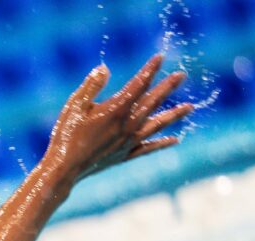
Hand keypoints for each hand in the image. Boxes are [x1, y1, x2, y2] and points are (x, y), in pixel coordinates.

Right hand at [43, 54, 193, 181]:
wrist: (64, 169)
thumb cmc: (66, 135)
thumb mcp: (74, 105)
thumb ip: (91, 85)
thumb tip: (105, 68)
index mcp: (115, 111)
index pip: (138, 85)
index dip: (149, 70)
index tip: (160, 57)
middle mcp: (127, 126)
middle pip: (152, 103)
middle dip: (167, 87)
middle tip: (182, 75)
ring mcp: (128, 142)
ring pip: (157, 126)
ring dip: (174, 115)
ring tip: (190, 107)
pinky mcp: (124, 156)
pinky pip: (148, 148)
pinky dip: (161, 144)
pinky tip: (175, 140)